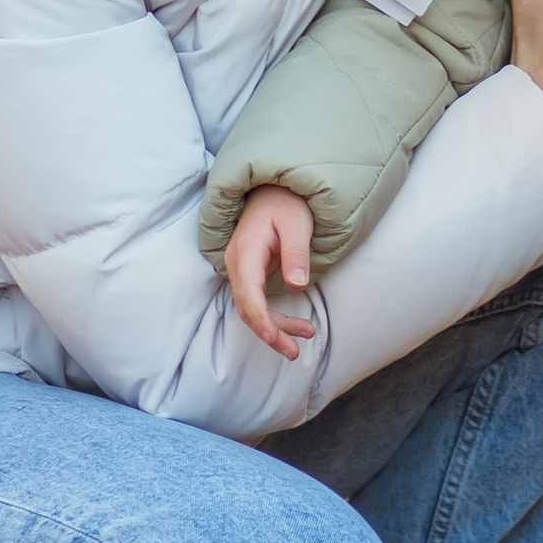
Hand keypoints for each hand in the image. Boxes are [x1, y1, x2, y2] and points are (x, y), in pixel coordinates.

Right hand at [225, 186, 317, 354]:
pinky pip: (255, 302)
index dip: (260, 319)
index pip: (248, 293)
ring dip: (274, 327)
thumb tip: (297, 284)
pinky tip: (294, 326)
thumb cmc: (287, 204)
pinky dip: (272, 317)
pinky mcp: (249, 274)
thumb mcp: (298, 224)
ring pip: (250, 308)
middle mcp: (237, 262)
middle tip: (294, 351)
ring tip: (306, 335)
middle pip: (247, 307)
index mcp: (247, 250)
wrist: (274, 190)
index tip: (274, 338)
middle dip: (269, 332)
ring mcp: (240, 269)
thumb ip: (296, 253)